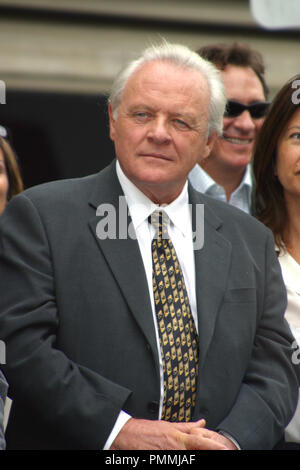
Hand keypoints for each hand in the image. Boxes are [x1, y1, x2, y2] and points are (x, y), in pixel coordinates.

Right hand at [110, 418, 230, 449]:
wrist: (126, 435)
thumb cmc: (146, 430)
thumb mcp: (168, 425)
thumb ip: (186, 426)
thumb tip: (202, 423)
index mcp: (178, 435)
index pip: (200, 440)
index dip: (213, 444)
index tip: (224, 447)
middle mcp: (175, 445)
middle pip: (196, 448)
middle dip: (209, 449)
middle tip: (223, 451)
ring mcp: (168, 454)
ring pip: (186, 456)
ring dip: (194, 453)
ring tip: (200, 451)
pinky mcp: (160, 459)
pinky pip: (174, 461)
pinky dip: (181, 459)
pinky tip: (184, 456)